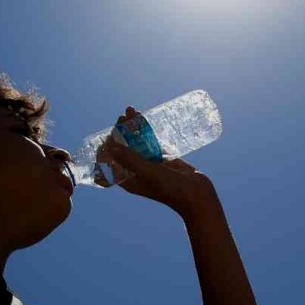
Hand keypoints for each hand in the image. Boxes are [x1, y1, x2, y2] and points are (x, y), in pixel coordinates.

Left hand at [99, 107, 217, 216]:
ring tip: (132, 111)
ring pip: (136, 143)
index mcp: (128, 179)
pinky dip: (146, 131)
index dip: (107, 147)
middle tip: (123, 116)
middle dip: (121, 132)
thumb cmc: (171, 189)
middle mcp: (135, 171)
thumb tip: (110, 146)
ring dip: (133, 128)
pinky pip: (150, 142)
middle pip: (123, 148)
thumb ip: (130, 159)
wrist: (197, 194)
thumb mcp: (148, 173)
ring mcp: (149, 164)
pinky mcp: (161, 158)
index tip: (110, 132)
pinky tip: (144, 119)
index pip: (110, 161)